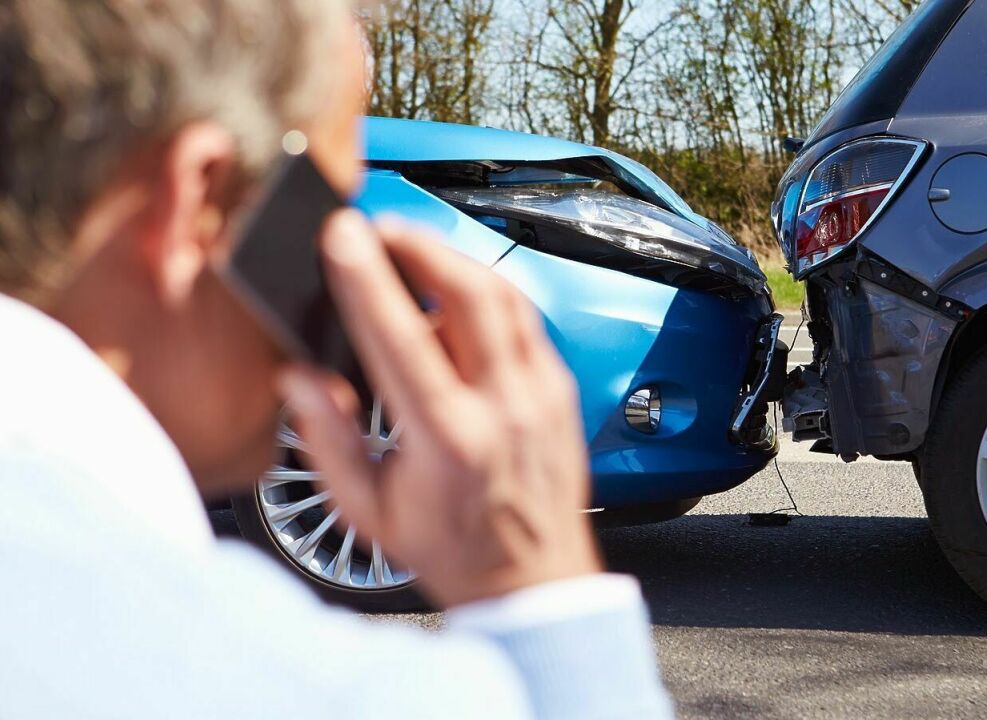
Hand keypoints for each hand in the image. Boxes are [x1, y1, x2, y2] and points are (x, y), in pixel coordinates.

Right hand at [279, 210, 600, 607]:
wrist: (533, 581)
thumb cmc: (453, 550)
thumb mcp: (369, 511)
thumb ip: (328, 440)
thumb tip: (298, 378)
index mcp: (449, 439)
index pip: (403, 336)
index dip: (367, 278)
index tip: (342, 236)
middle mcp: (505, 407)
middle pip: (470, 292)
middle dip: (419, 244)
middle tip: (379, 228)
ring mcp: (541, 394)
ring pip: (505, 296)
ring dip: (455, 260)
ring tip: (412, 250)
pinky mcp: (561, 389)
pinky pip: (525, 320)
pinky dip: (487, 294)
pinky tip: (456, 296)